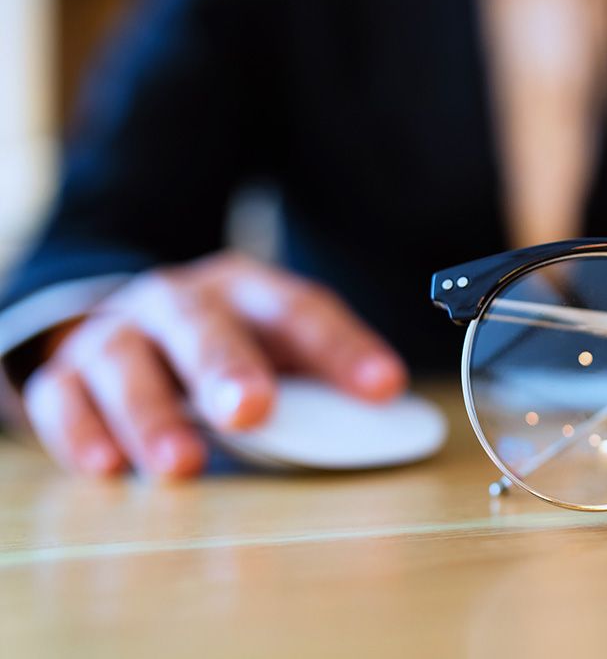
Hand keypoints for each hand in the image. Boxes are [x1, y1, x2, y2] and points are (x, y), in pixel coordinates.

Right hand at [21, 252, 406, 477]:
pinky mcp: (61, 374)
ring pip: (124, 362)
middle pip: (201, 322)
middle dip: (226, 366)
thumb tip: (396, 418)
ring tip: (184, 464)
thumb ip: (324, 378)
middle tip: (253, 410)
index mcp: (244, 289)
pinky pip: (60, 398)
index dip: (342, 347)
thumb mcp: (274, 347)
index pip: (299, 309)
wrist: (119, 326)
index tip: (383, 387)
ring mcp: (115, 334)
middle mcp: (177, 301)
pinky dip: (80, 431)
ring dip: (153, 413)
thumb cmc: (219, 346)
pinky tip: (108, 468)